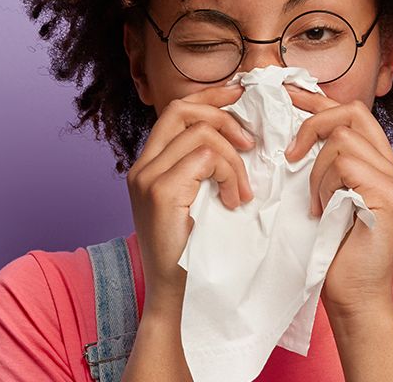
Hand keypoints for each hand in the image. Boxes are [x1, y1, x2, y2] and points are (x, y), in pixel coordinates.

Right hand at [125, 83, 255, 316]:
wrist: (176, 297)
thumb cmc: (194, 253)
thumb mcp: (198, 202)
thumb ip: (204, 171)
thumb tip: (242, 138)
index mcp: (148, 166)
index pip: (176, 111)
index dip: (209, 97)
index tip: (240, 95)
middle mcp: (142, 167)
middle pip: (182, 109)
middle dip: (223, 114)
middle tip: (250, 142)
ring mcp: (148, 178)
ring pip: (202, 134)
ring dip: (234, 160)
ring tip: (242, 192)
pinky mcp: (161, 192)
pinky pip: (208, 158)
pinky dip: (230, 174)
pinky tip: (234, 200)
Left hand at [282, 85, 392, 313]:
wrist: (355, 297)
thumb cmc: (333, 253)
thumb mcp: (322, 198)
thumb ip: (321, 166)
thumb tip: (290, 136)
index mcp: (377, 163)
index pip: (351, 113)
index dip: (317, 100)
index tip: (285, 95)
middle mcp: (392, 165)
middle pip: (352, 112)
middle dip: (313, 123)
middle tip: (289, 154)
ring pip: (343, 139)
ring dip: (316, 170)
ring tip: (315, 204)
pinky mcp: (389, 193)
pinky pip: (345, 164)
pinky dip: (325, 184)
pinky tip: (323, 211)